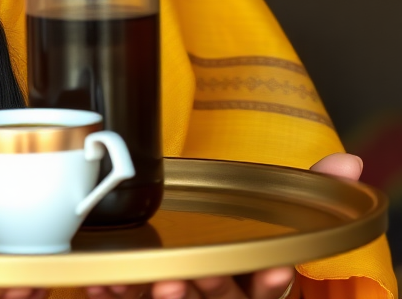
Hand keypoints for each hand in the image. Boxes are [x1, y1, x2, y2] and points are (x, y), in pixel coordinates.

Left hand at [85, 153, 363, 298]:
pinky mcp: (144, 297)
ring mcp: (184, 297)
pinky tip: (100, 284)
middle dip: (210, 288)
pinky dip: (114, 293)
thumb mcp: (267, 219)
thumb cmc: (233, 245)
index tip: (277, 268)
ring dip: (161, 295)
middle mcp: (218, 296)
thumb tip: (347, 161)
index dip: (271, 281)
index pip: (266, 290)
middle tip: (188, 274)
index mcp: (247, 282)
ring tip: (153, 279)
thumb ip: (304, 189)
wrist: (191, 270)